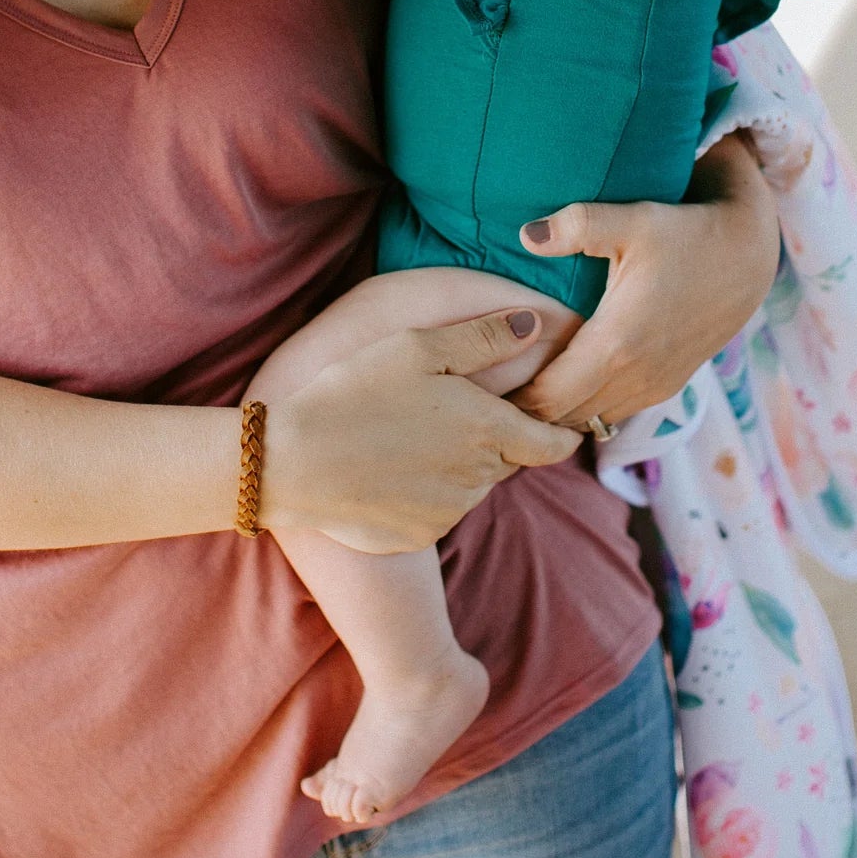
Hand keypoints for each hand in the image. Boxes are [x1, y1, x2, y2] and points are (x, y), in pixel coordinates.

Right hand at [261, 310, 580, 552]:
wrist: (295, 462)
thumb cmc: (355, 392)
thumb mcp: (418, 347)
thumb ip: (482, 337)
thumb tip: (535, 323)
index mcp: (488, 429)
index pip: (553, 444)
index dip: (561, 433)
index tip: (561, 425)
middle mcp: (478, 477)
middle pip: (510, 459)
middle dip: (499, 439)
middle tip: (458, 412)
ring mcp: (449, 511)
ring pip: (473, 484)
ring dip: (461, 463)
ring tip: (413, 434)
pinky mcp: (419, 535)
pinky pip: (438, 509)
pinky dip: (428, 491)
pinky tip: (391, 466)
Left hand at [510, 134, 778, 428]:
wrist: (747, 259)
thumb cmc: (685, 235)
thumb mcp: (632, 220)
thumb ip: (576, 225)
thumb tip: (526, 235)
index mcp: (617, 345)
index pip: (546, 398)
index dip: (508, 400)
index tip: (475, 388)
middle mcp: (635, 377)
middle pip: (562, 420)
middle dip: (524, 413)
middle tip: (483, 393)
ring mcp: (654, 387)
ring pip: (589, 422)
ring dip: (555, 414)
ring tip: (516, 389)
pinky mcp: (666, 387)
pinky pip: (613, 414)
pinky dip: (584, 409)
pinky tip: (562, 385)